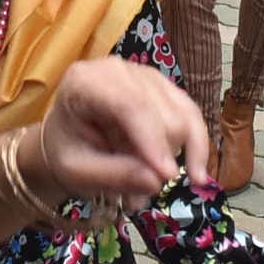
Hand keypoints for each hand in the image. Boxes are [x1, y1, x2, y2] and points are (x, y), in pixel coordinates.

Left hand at [32, 59, 211, 203]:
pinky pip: (191, 114)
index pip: (129, 103)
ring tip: (149, 185)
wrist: (67, 139)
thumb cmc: (66, 152)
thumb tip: (157, 180)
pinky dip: (195, 146)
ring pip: (182, 114)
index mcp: (84, 82)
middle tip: (137, 193)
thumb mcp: (78, 172)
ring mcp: (145, 74)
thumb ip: (114, 175)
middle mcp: (119, 69)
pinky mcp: (163, 86)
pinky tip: (196, 175)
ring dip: (173, 156)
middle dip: (160, 156)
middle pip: (161, 112)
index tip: (166, 175)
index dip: (152, 139)